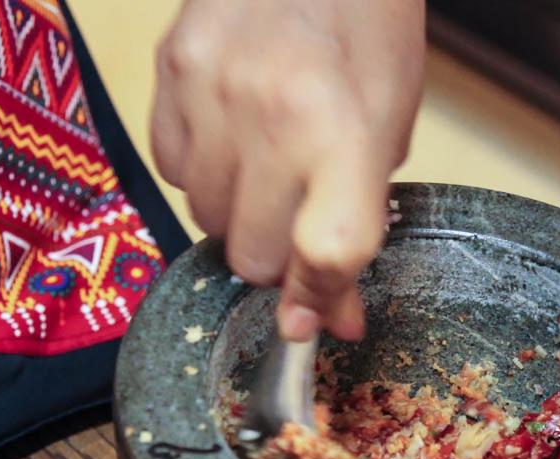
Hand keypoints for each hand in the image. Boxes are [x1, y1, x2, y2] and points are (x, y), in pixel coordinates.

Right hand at [152, 0, 424, 340]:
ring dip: (241, 216)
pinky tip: (234, 137)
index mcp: (347, 134)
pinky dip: (205, 174)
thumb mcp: (389, 133)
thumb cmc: (369, 37)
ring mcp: (212, 92)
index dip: (318, 302)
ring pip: (209, 220)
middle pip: (255, 255)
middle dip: (278, 259)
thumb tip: (335, 320)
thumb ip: (361, 227)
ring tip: (270, 167)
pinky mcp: (171, 71)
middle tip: (297, 224)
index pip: (325, 254)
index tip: (311, 320)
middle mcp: (274, 117)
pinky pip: (175, 171)